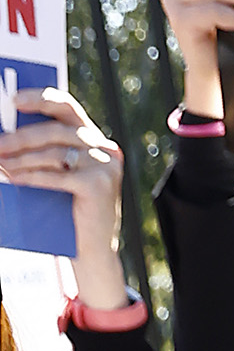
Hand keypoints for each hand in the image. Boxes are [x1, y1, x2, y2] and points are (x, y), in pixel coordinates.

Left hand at [0, 89, 128, 304]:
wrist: (93, 252)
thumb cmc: (72, 211)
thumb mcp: (61, 172)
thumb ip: (46, 150)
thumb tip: (9, 134)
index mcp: (96, 139)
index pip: (67, 106)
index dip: (40, 99)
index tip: (14, 100)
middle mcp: (105, 148)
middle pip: (56, 130)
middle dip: (21, 137)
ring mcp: (105, 167)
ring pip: (54, 153)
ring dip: (22, 159)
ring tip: (1, 164)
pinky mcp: (98, 186)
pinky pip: (57, 176)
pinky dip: (32, 177)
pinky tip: (14, 179)